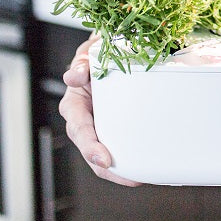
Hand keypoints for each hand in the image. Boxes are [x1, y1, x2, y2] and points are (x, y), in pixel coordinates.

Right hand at [59, 35, 141, 186]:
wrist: (117, 42)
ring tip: (137, 178)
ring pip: (103, 150)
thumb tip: (76, 76)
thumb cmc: (102, 47)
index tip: (104, 159)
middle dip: (105, 166)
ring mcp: (101, 118)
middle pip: (91, 147)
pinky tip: (144, 166)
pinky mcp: (117, 120)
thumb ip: (82, 62)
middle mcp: (86, 113)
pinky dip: (129, 156)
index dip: (90, 146)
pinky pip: (121, 141)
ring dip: (117, 168)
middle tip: (128, 177)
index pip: (79, 127)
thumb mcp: (91, 49)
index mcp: (76, 99)